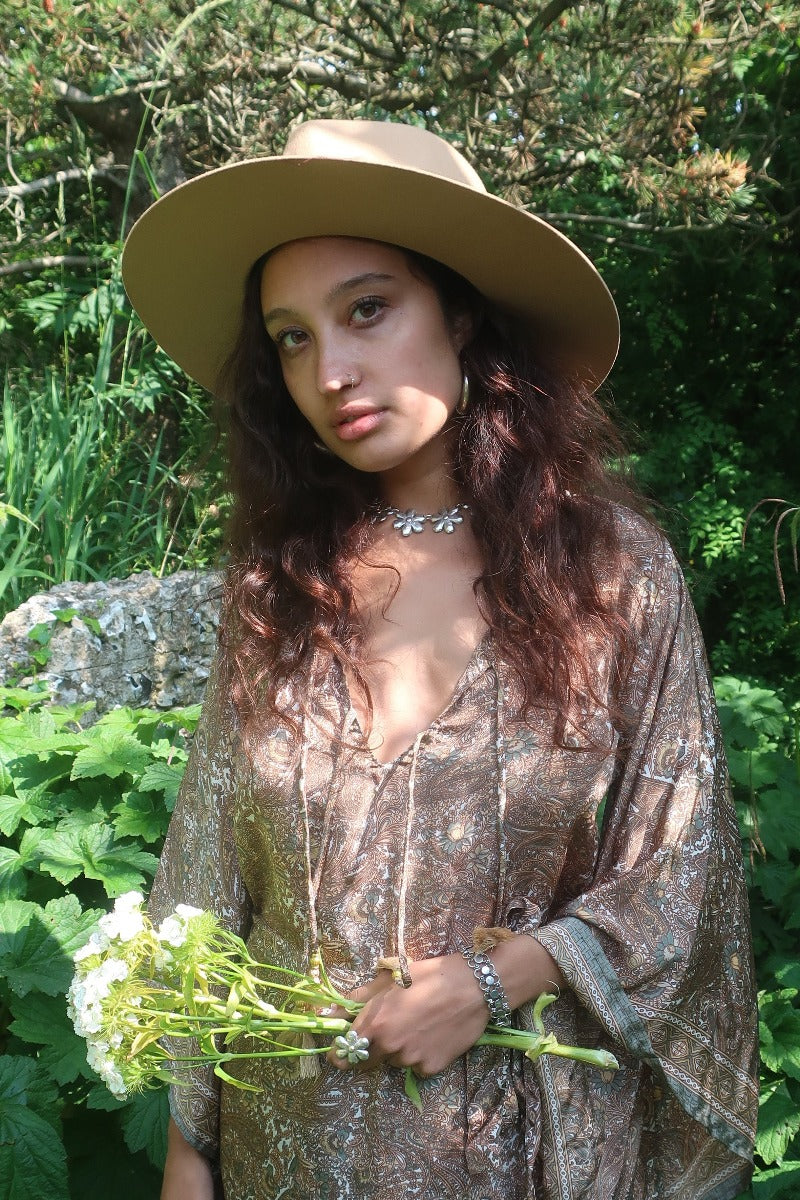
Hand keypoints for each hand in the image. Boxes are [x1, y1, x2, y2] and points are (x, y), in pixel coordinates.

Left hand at [327, 953, 486, 1077]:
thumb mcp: (390, 978)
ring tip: (417, 1026)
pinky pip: (417, 1068)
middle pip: (367, 1061)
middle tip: (387, 1031)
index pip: (345, 1051)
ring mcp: (411, 1059)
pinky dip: (420, 1057)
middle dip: (371, 1050)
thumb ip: (358, 998)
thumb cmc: (429, 976)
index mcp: (375, 1022)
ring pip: (395, 1062)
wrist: (473, 987)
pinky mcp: (431, 1068)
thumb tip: (329, 1012)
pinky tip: (432, 1037)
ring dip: (398, 1051)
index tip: (340, 1052)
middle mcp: (389, 1045)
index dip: (340, 1053)